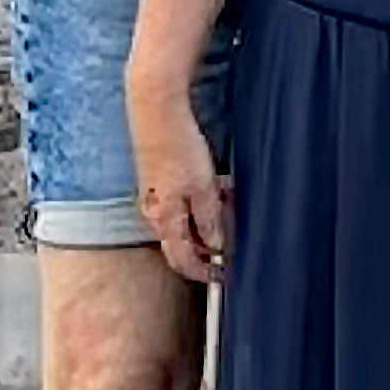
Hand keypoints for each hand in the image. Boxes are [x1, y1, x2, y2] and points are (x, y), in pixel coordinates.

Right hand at [129, 84, 228, 283]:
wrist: (156, 111)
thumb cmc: (178, 145)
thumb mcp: (202, 188)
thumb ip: (209, 220)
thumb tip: (216, 247)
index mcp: (163, 219)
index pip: (182, 260)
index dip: (204, 272)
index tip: (225, 277)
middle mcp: (154, 212)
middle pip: (184, 243)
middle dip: (210, 247)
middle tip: (235, 242)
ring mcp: (155, 196)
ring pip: (185, 221)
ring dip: (209, 223)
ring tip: (230, 208)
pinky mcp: (159, 181)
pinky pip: (183, 203)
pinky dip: (202, 204)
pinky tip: (218, 189)